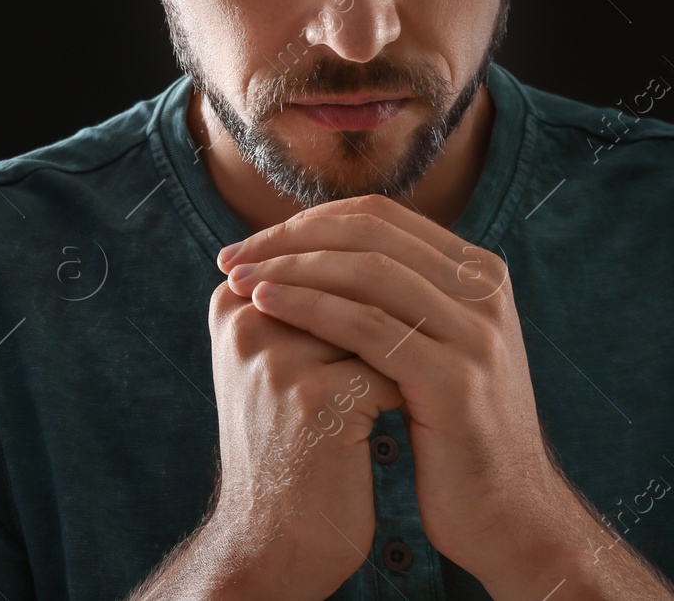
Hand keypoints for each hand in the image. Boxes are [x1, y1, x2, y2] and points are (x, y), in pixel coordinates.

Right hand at [201, 278, 404, 598]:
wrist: (274, 535)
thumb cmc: (288, 443)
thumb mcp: (272, 361)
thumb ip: (299, 302)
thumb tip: (368, 243)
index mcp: (232, 302)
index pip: (323, 255)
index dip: (370, 288)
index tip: (375, 337)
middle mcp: (245, 318)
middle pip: (351, 281)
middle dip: (390, 318)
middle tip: (406, 357)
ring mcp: (274, 354)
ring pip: (376, 321)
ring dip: (402, 352)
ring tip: (401, 387)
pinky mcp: (312, 395)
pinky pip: (391, 367)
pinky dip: (410, 392)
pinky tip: (400, 421)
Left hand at [217, 193, 562, 584]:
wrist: (506, 516)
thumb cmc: (451, 430)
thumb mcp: (434, 346)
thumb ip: (397, 296)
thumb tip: (311, 249)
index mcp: (478, 273)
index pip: (377, 217)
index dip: (305, 222)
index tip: (249, 243)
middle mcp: (485, 292)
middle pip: (367, 235)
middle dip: (288, 240)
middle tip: (229, 257)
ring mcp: (476, 334)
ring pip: (364, 273)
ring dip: (288, 269)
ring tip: (235, 279)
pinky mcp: (455, 380)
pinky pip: (365, 327)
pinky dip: (307, 308)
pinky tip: (264, 307)